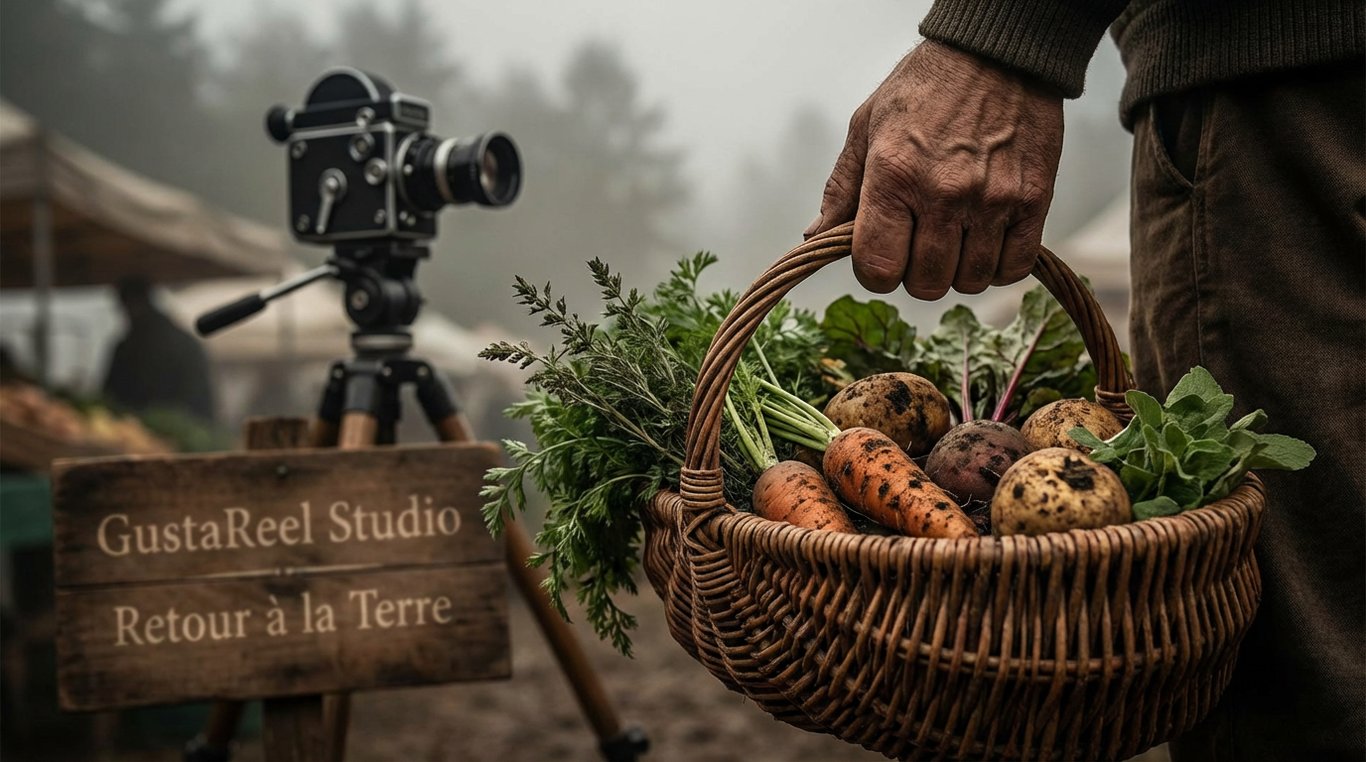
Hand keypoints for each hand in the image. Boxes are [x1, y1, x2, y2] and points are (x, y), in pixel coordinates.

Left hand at [806, 41, 1064, 299]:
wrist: (998, 52)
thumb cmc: (926, 88)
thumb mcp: (866, 126)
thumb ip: (842, 188)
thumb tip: (816, 236)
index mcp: (894, 175)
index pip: (878, 267)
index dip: (875, 271)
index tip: (881, 254)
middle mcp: (943, 193)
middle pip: (924, 283)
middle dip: (915, 273)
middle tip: (918, 244)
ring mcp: (991, 200)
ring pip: (969, 281)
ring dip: (957, 270)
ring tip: (953, 238)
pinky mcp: (1033, 200)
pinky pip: (1013, 267)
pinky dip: (997, 266)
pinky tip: (986, 242)